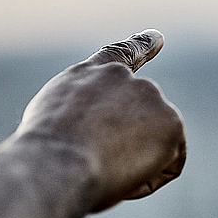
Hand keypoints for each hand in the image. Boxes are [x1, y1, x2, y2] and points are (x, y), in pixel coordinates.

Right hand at [16, 29, 185, 211]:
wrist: (57, 163)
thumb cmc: (45, 158)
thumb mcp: (54, 129)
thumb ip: (84, 123)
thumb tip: (102, 143)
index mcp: (89, 75)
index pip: (120, 55)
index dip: (141, 45)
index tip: (158, 38)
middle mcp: (123, 78)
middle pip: (139, 123)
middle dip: (127, 148)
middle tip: (95, 164)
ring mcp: (150, 96)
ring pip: (154, 146)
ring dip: (135, 164)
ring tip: (103, 168)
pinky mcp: (171, 121)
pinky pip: (168, 164)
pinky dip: (149, 179)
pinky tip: (124, 176)